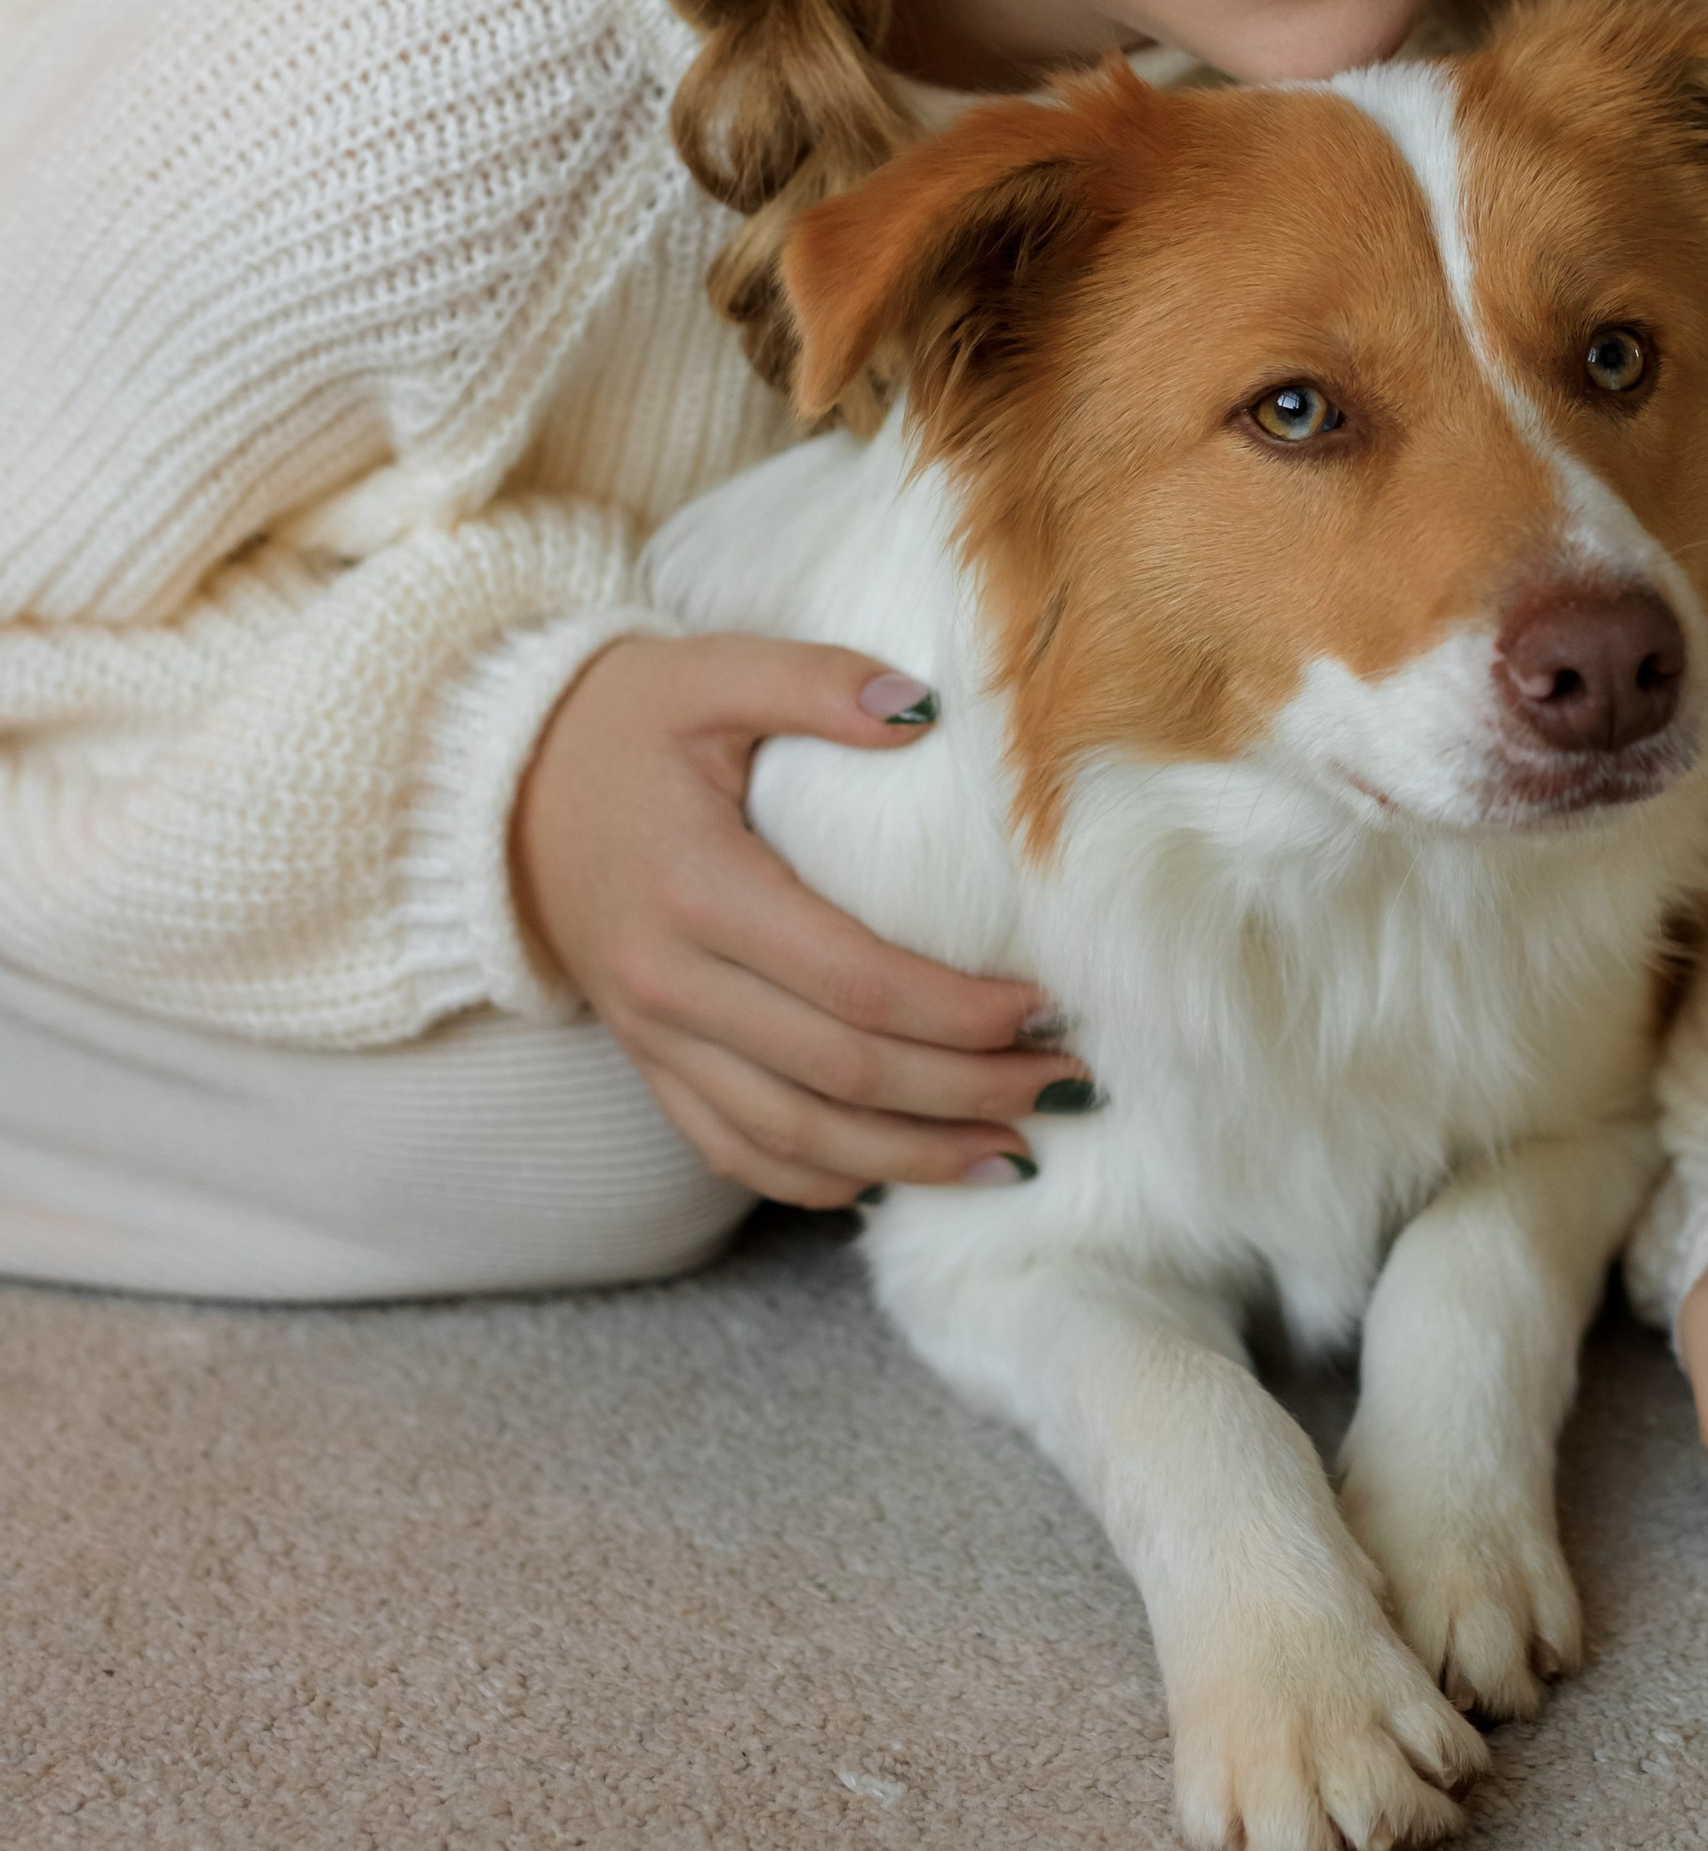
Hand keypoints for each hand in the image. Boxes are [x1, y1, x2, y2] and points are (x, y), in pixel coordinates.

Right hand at [511, 633, 1069, 1205]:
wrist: (500, 786)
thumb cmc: (624, 721)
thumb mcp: (710, 670)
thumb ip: (815, 681)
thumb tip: (923, 708)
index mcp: (699, 890)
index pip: (854, 984)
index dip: (959, 1010)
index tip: (1046, 1004)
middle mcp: (671, 984)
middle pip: (841, 1074)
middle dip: (965, 1093)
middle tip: (1065, 1085)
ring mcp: (652, 1037)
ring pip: (794, 1136)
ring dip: (910, 1159)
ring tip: (1013, 1157)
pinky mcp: (647, 1062)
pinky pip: (733, 1149)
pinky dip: (816, 1177)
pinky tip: (892, 1180)